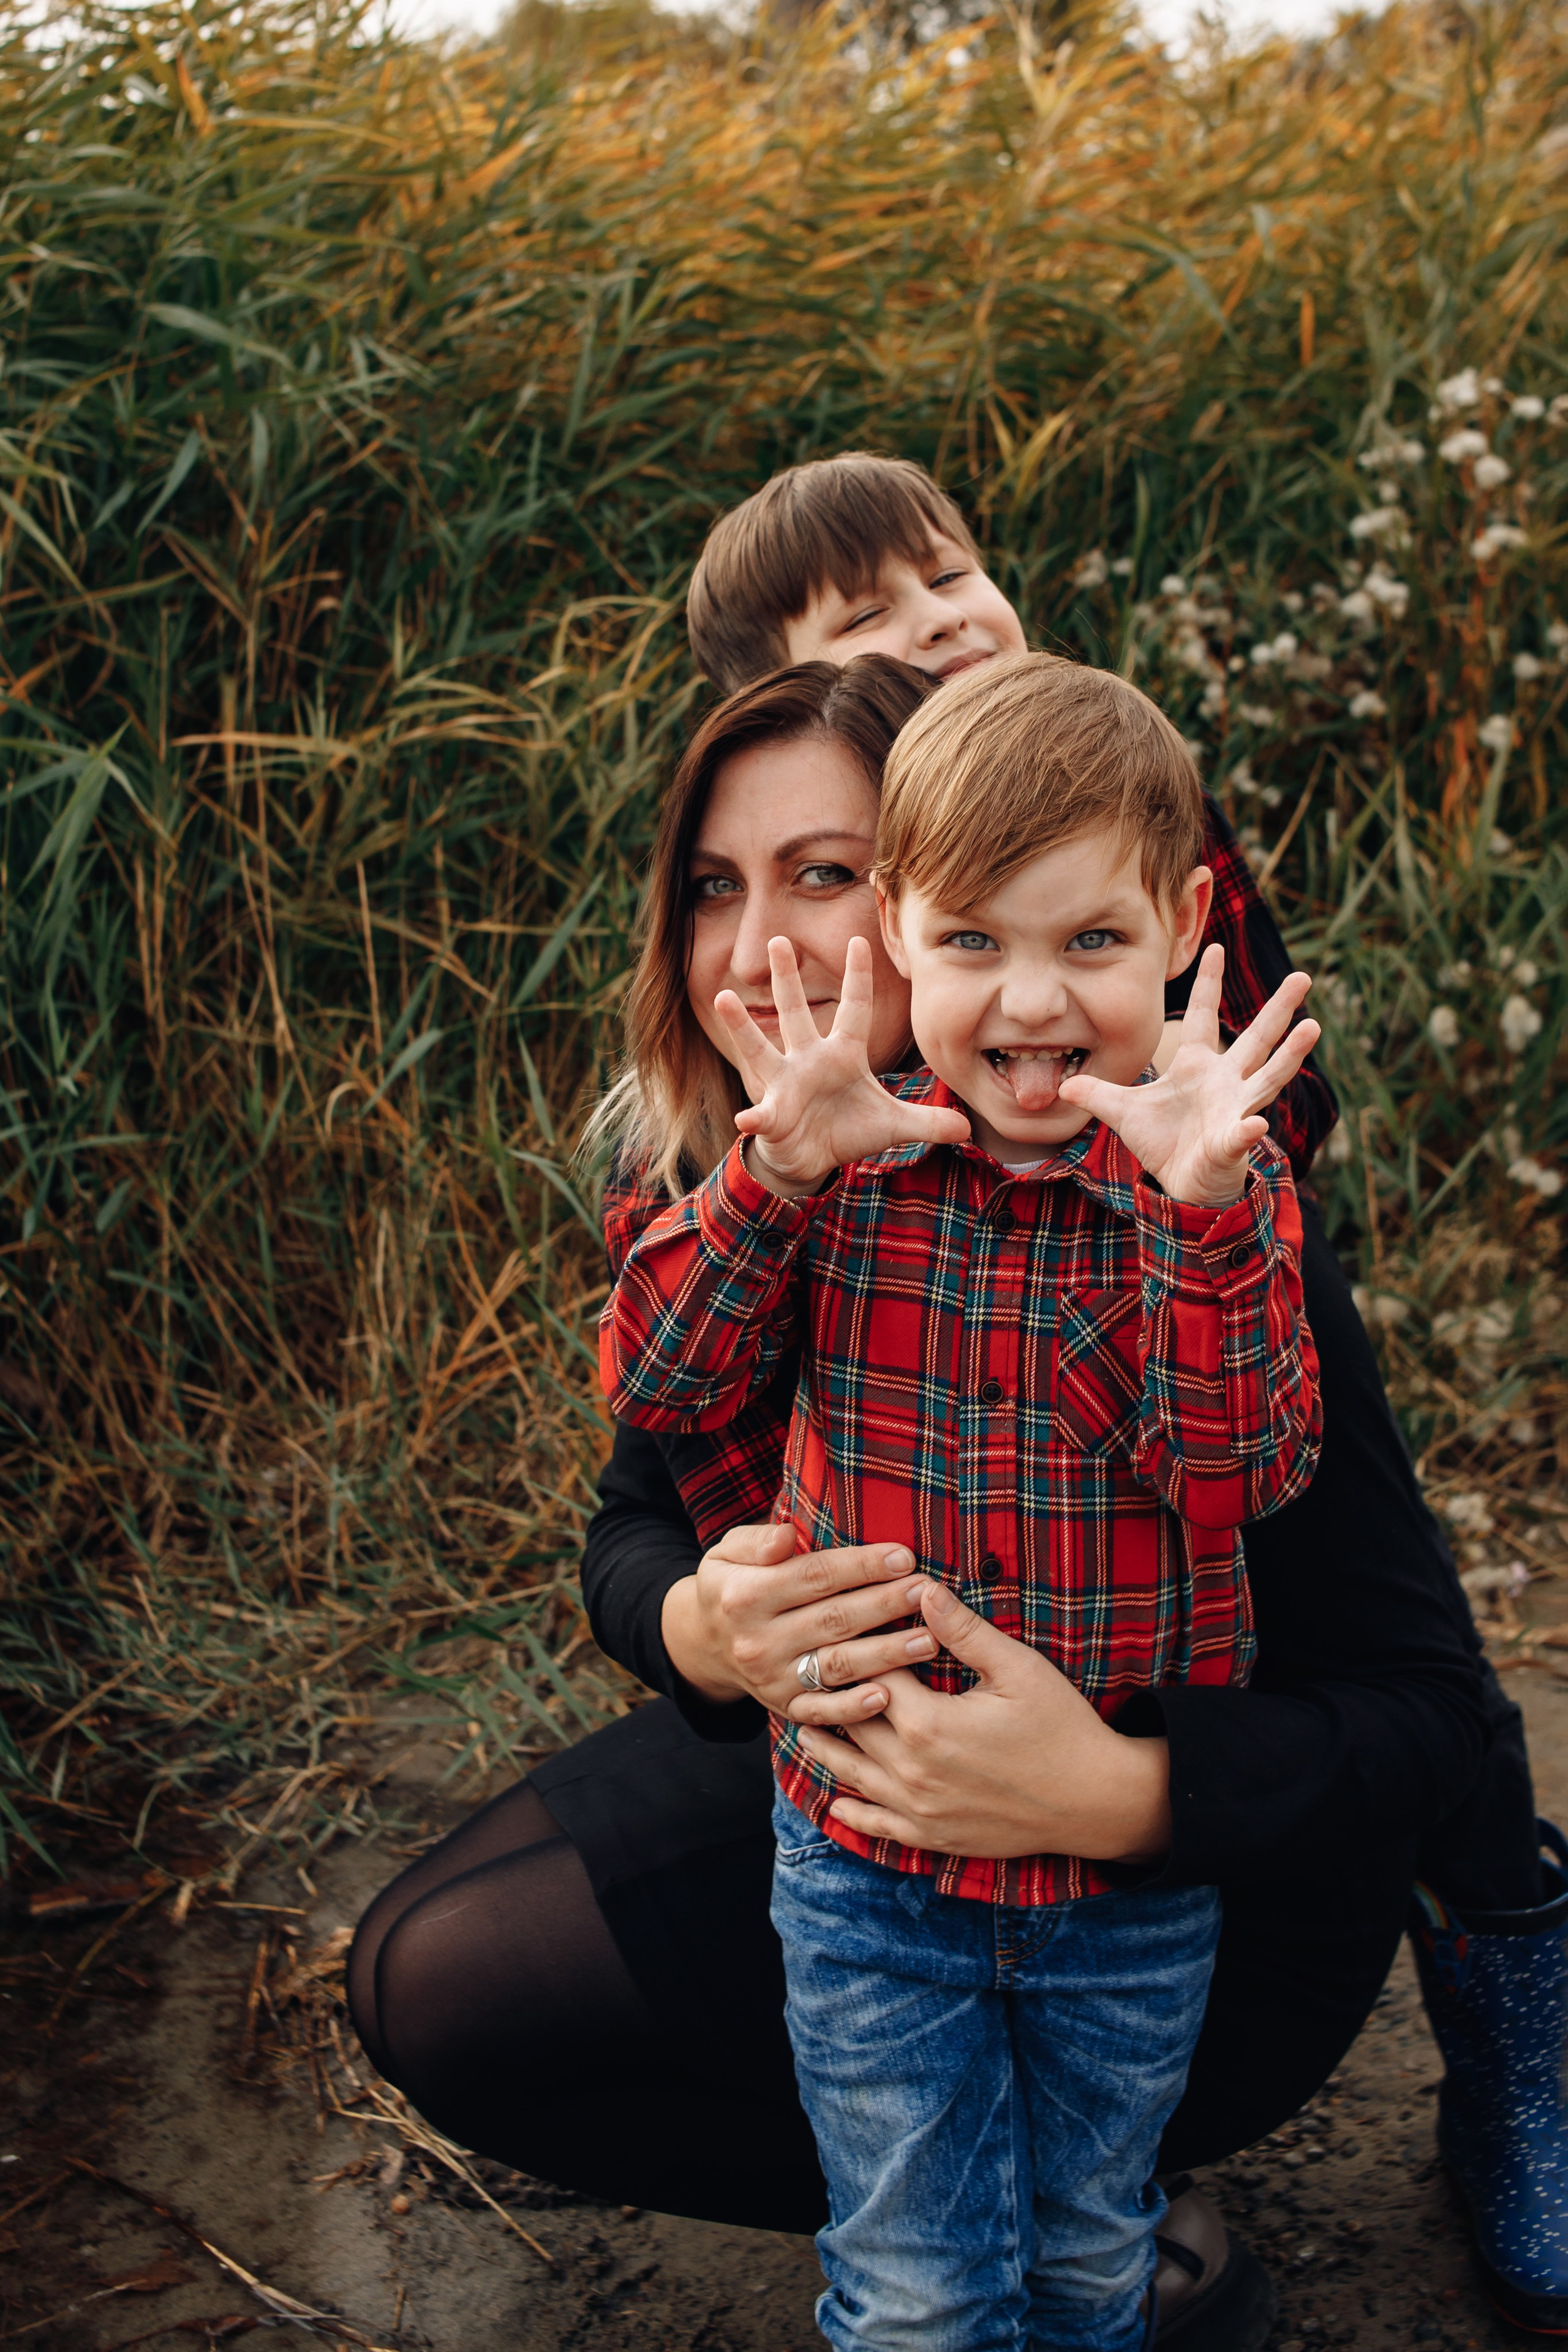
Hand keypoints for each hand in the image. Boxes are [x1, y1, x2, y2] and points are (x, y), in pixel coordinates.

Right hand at [659, 1522, 940, 1712]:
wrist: (703, 1645)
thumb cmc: (730, 1586)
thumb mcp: (725, 1553)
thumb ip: (756, 1541)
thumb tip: (787, 1535)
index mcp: (744, 1596)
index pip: (813, 1576)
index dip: (861, 1566)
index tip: (903, 1556)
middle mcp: (757, 1641)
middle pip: (833, 1619)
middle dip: (884, 1605)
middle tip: (926, 1592)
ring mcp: (771, 1679)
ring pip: (837, 1665)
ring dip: (886, 1654)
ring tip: (928, 1641)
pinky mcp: (784, 1707)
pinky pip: (823, 1710)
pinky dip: (854, 1708)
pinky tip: (888, 1696)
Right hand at [719, 937, 968, 1196]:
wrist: (811, 1159)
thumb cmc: (848, 1130)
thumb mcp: (893, 1126)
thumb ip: (928, 1122)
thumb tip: (968, 1127)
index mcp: (842, 1055)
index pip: (854, 1008)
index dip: (857, 976)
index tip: (858, 939)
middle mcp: (809, 1060)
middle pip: (796, 1012)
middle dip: (787, 978)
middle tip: (778, 939)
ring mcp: (785, 1084)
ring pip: (761, 1048)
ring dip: (743, 1026)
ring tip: (724, 998)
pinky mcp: (771, 1115)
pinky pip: (761, 1115)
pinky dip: (754, 1118)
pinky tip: (744, 1120)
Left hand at [788, 1580, 1172, 1864]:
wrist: (1096, 1801)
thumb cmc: (1061, 1726)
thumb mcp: (1017, 1668)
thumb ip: (963, 1630)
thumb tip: (921, 1588)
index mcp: (927, 1723)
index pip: (867, 1676)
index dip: (855, 1647)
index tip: (842, 1627)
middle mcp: (911, 1771)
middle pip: (848, 1725)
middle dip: (828, 1694)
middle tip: (805, 1670)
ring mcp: (919, 1810)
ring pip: (851, 1775)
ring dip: (824, 1747)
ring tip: (801, 1725)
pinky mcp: (934, 1837)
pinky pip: (878, 1827)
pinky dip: (851, 1813)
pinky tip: (835, 1802)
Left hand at [1058, 943, 1319, 1205]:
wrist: (1181, 1186)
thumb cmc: (1163, 1143)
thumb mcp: (1123, 1113)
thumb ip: (1097, 1094)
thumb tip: (1062, 1084)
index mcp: (1198, 1065)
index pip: (1204, 1015)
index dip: (1208, 983)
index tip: (1215, 945)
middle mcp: (1225, 1081)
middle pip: (1256, 1038)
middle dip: (1279, 1009)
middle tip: (1304, 977)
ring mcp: (1235, 1109)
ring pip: (1268, 1077)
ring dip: (1290, 1055)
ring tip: (1312, 1028)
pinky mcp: (1231, 1142)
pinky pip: (1241, 1133)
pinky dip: (1247, 1129)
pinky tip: (1255, 1123)